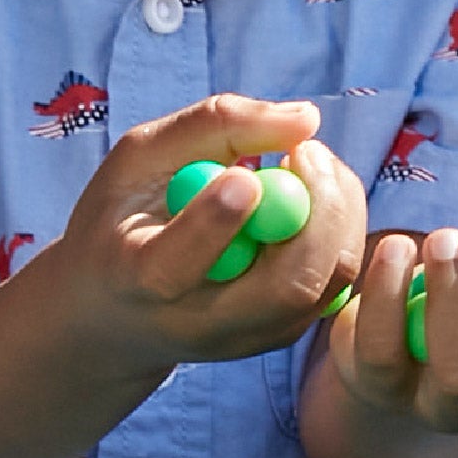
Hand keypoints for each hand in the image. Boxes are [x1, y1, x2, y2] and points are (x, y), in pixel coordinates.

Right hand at [37, 95, 369, 383]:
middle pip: (286, 287)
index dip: (216, 222)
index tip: (247, 175)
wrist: (118, 314)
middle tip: (306, 150)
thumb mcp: (140, 158)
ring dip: (336, 211)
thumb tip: (306, 118)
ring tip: (303, 166)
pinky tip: (307, 200)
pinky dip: (338, 229)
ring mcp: (247, 338)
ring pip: (326, 283)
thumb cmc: (124, 218)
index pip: (178, 266)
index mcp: (137, 280)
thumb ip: (213, 126)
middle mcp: (199, 324)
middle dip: (317, 210)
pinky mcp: (282, 336)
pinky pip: (337, 282)